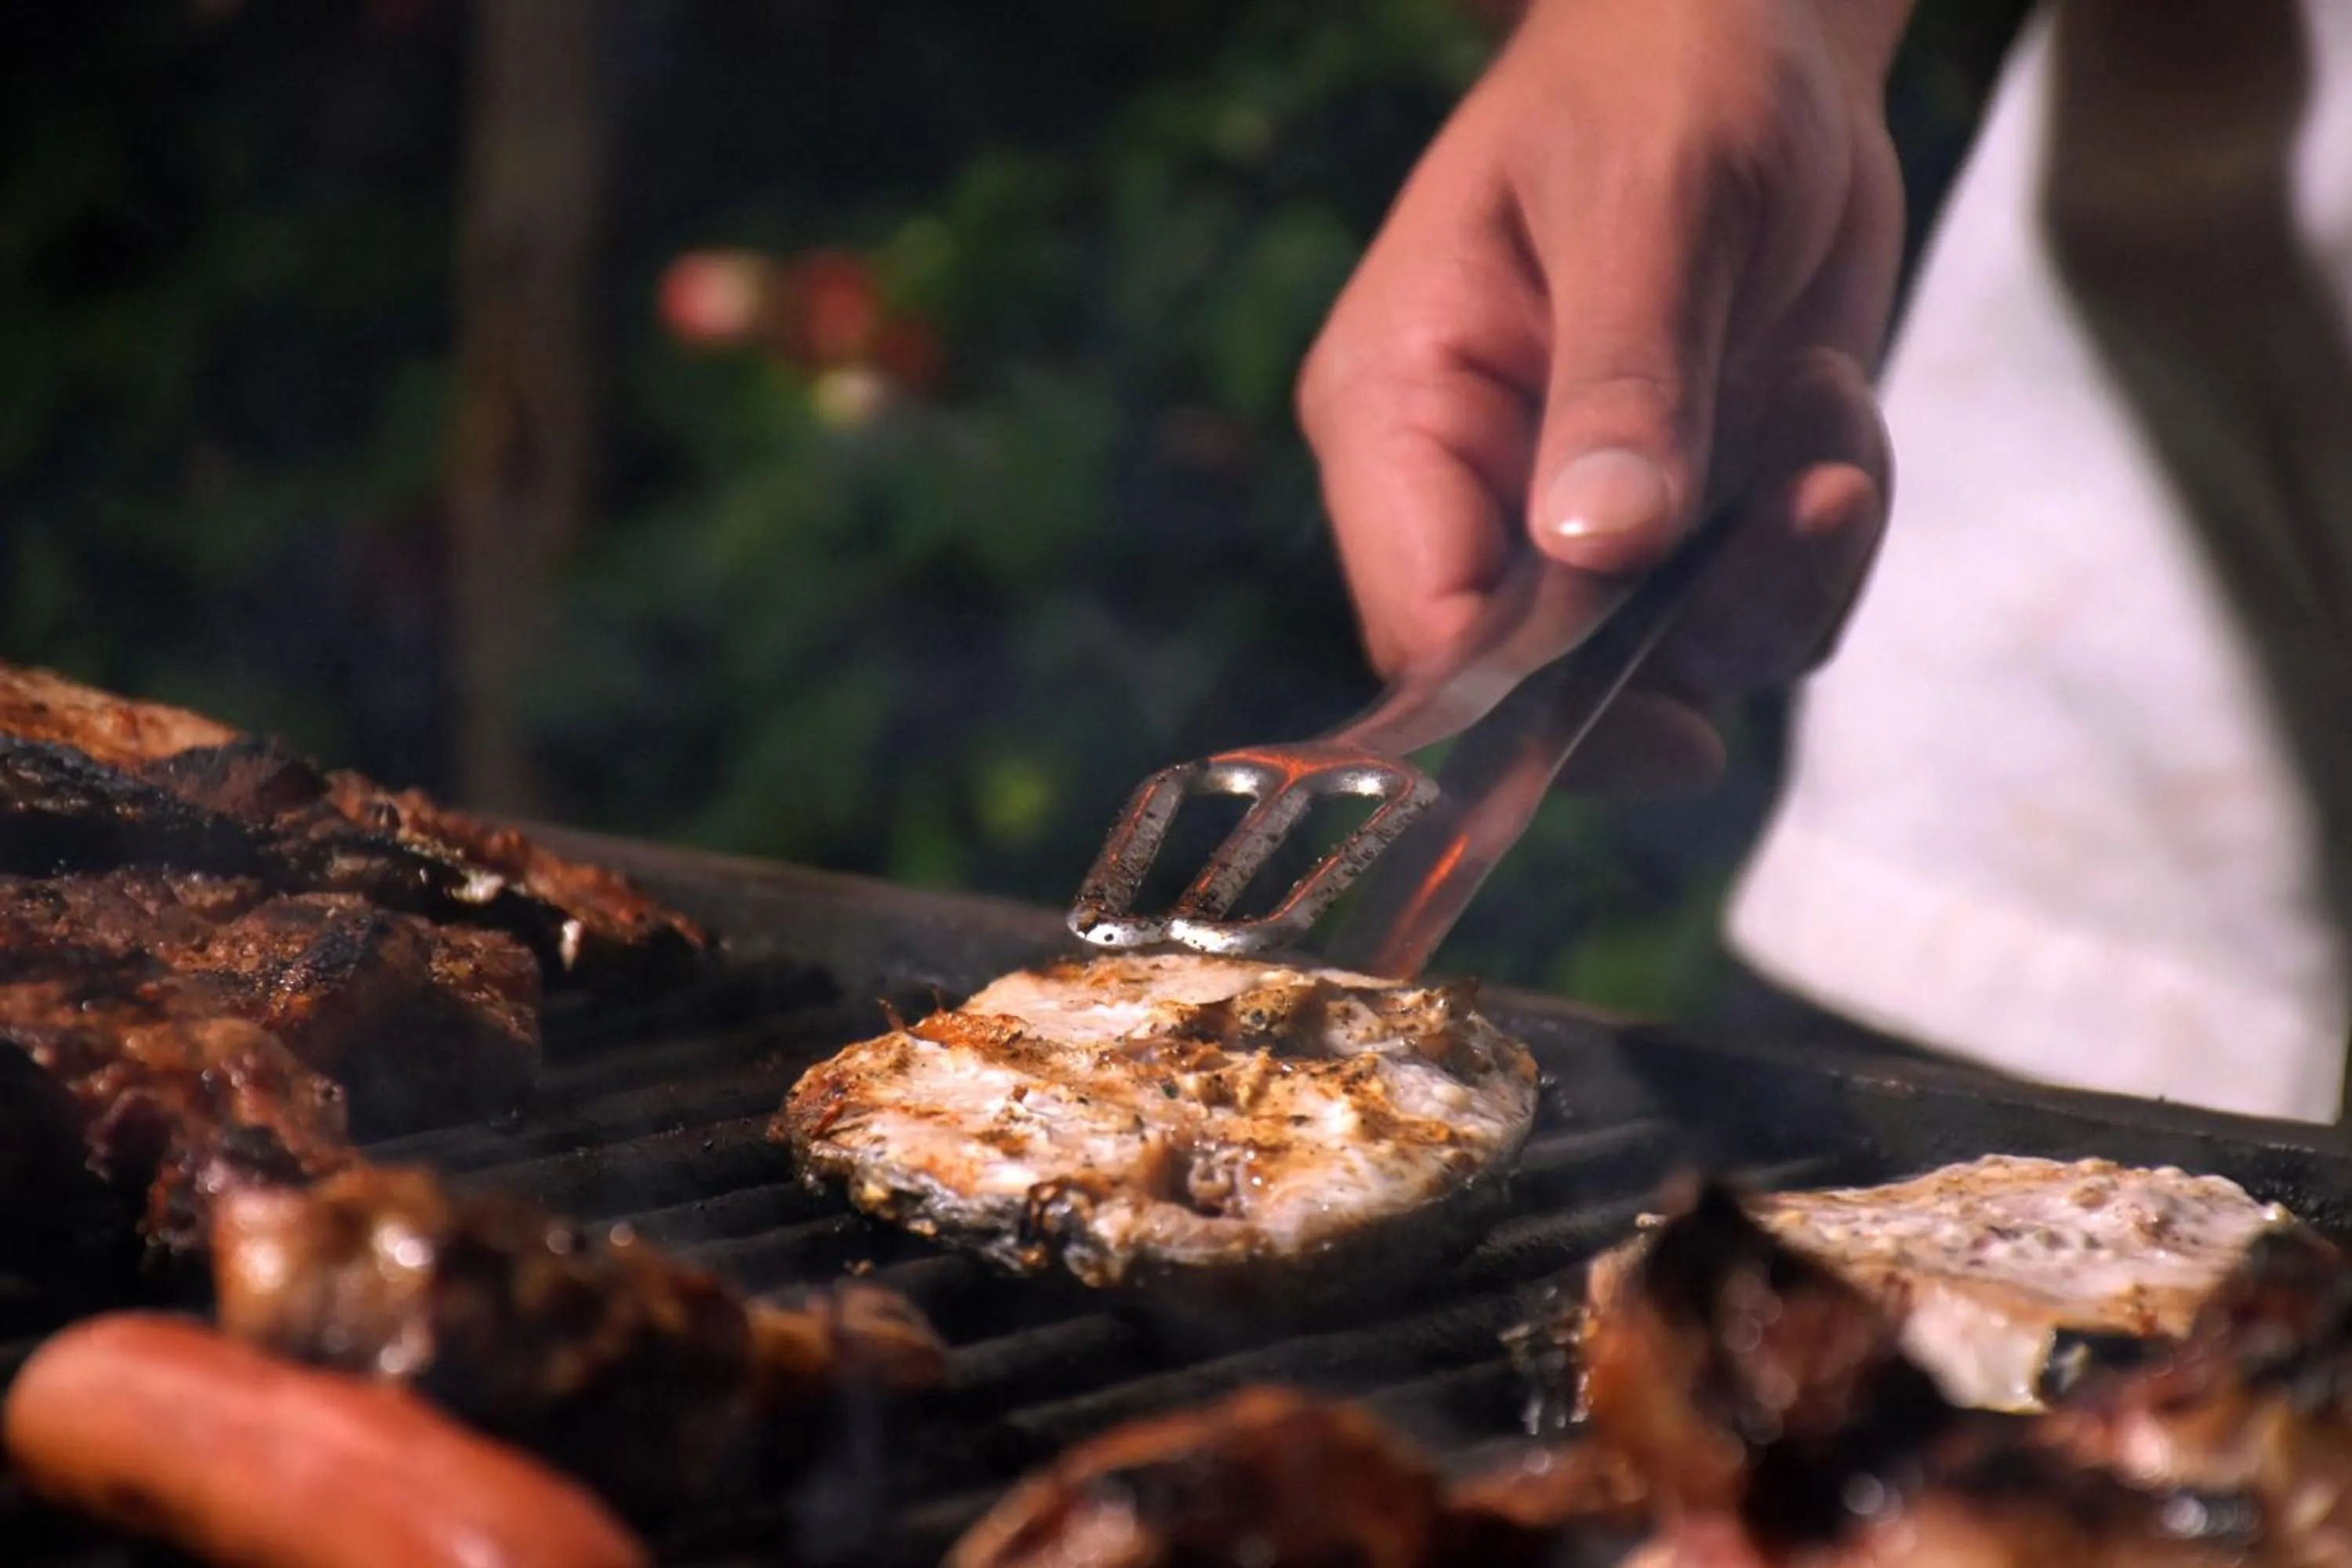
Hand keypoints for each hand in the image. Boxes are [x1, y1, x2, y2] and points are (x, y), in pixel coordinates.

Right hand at [1298, 0, 1909, 793]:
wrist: (1765, 34)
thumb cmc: (1667, 74)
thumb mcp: (1648, 203)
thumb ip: (1624, 378)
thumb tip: (1603, 552)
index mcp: (1399, 415)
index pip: (1424, 630)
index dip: (1529, 709)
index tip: (1672, 727)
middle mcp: (1476, 492)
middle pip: (1559, 681)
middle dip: (1710, 617)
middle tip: (1818, 496)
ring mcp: (1586, 517)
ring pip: (1687, 659)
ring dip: (1795, 561)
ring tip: (1829, 397)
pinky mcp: (1690, 516)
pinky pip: (1768, 607)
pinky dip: (1833, 531)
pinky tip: (1834, 401)